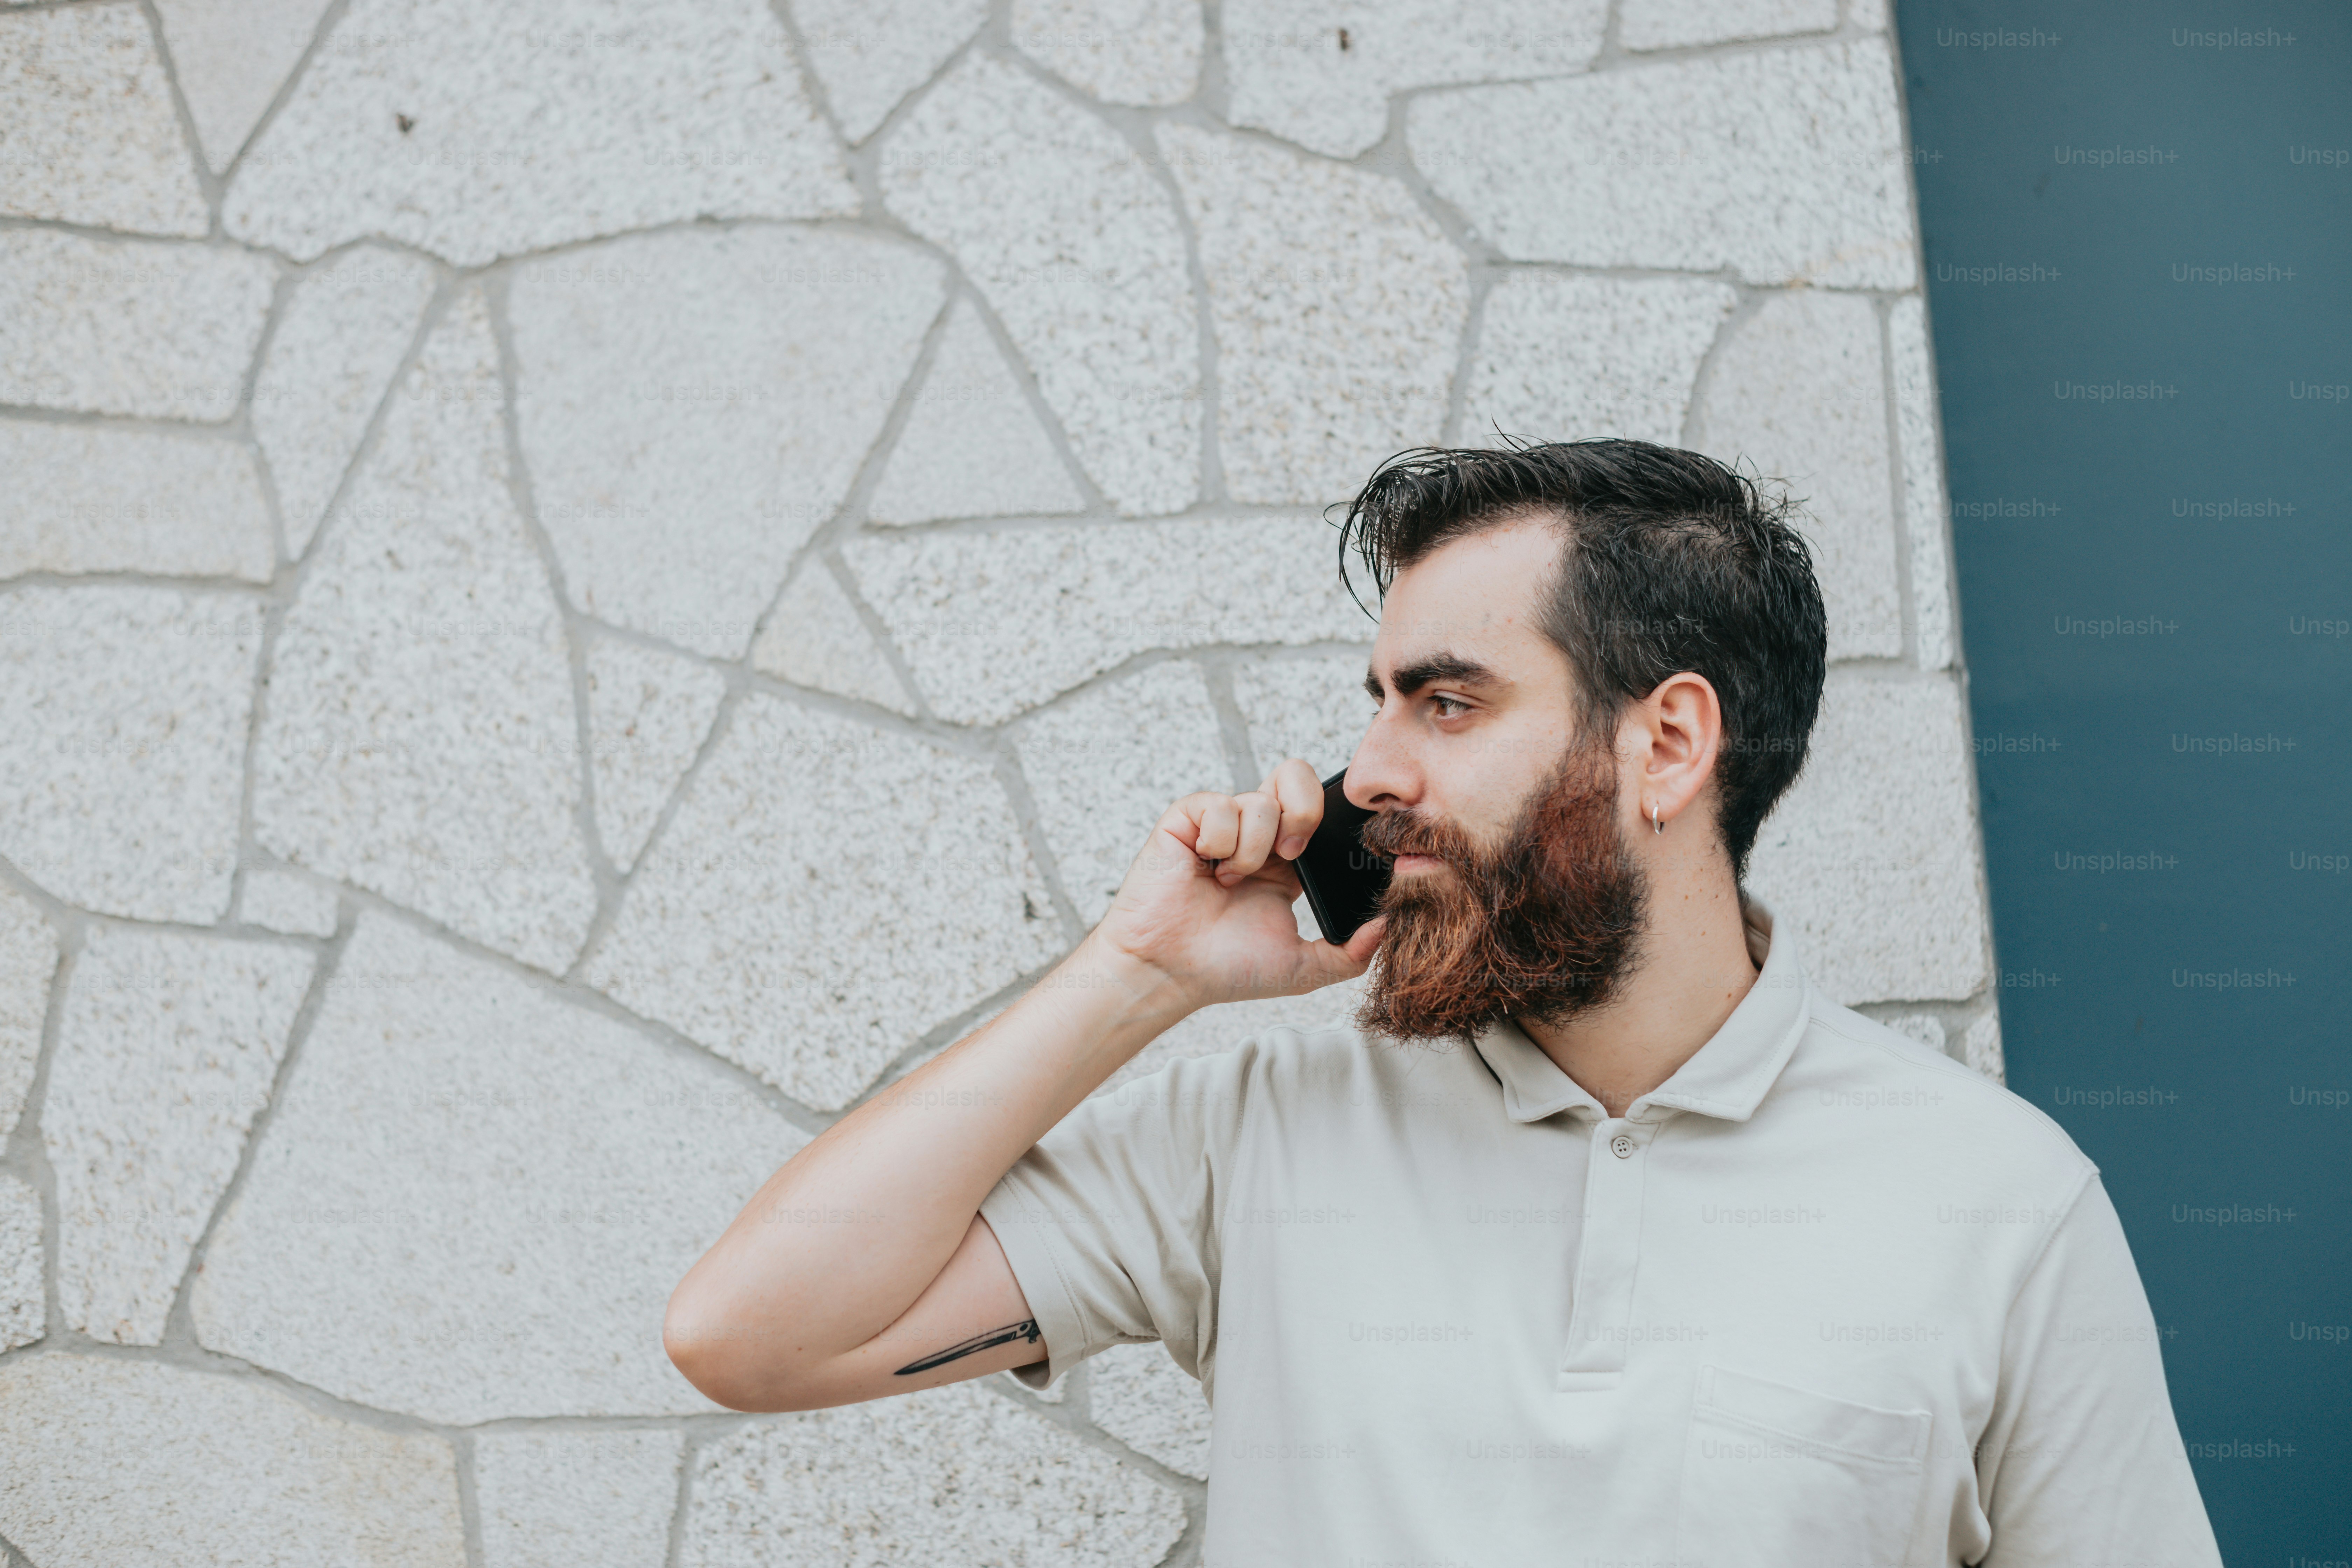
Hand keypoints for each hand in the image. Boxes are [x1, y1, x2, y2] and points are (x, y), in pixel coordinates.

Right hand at [1089, 757, 1385, 1013]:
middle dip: (1303, 811)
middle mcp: (1256, 834)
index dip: (1332, 816)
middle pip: (1295, 775)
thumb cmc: (1225, 969)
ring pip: (1260, 799)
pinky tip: (1207, 870)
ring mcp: (1221, 823)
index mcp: (1287, 860)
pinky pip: (1219, 805)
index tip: (1335, 848)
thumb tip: (1389, 927)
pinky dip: (1219, 843)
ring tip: (1231, 881)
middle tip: (1290, 854)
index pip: (1320, 809)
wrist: (1169, 972)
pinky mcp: (1187, 818)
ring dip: (1253, 848)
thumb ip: (1351, 953)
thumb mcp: (1303, 967)